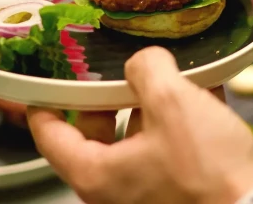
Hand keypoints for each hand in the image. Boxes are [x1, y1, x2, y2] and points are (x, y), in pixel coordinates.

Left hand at [28, 47, 252, 203]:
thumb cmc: (208, 170)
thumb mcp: (172, 103)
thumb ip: (148, 69)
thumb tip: (145, 61)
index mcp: (98, 174)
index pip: (50, 135)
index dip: (44, 103)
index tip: (45, 82)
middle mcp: (116, 190)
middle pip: (96, 132)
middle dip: (109, 95)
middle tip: (119, 69)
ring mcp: (148, 193)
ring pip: (138, 137)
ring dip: (153, 104)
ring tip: (174, 74)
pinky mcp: (179, 192)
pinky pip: (168, 148)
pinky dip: (179, 121)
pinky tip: (205, 93)